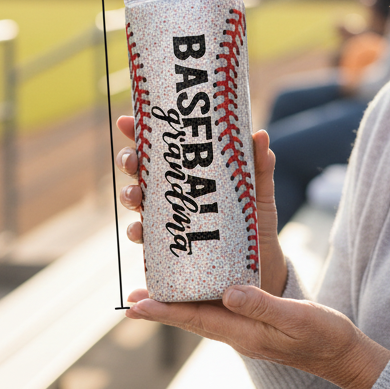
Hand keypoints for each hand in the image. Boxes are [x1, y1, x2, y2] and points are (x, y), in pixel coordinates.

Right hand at [115, 115, 286, 295]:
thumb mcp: (259, 193)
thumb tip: (261, 136)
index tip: (127, 122)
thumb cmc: (255, 222)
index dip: (140, 132)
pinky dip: (135, 232)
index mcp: (190, 172)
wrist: (260, 266)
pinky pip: (144, 238)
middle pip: (140, 170)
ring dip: (128, 195)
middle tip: (132, 160)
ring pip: (136, 200)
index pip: (160, 146)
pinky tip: (139, 232)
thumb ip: (260, 167)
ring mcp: (168, 217)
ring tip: (135, 197)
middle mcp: (173, 192)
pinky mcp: (168, 245)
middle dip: (129, 160)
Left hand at [126, 283, 389, 388]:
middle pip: (192, 319)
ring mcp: (246, 332)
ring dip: (177, 305)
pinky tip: (197, 289)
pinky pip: (219, 311)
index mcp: (245, 334)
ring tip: (152, 293)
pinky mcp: (254, 325)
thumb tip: (229, 293)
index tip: (135, 306)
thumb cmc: (325, 337)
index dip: (164, 312)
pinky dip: (201, 300)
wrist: (344, 357)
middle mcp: (239, 334)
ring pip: (203, 316)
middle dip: (161, 309)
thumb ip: (263, 305)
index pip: (196, 320)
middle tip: (131, 300)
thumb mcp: (296, 317)